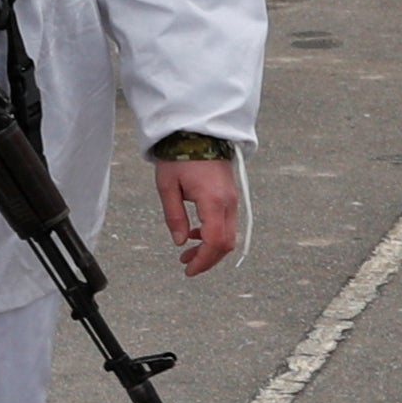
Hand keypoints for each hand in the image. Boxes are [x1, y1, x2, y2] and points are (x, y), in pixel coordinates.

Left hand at [152, 154, 244, 274]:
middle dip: (207, 259)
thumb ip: (175, 216)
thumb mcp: (168, 187)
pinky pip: (227, 222)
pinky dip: (214, 234)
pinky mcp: (231, 195)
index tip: (188, 270)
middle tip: (186, 265)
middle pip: (226, 243)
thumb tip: (180, 242)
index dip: (203, 261)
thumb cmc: (180, 156)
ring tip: (187, 253)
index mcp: (213, 201)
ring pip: (229, 234)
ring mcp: (233, 198)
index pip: (215, 242)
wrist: (197, 132)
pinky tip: (195, 233)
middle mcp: (229, 202)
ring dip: (210, 248)